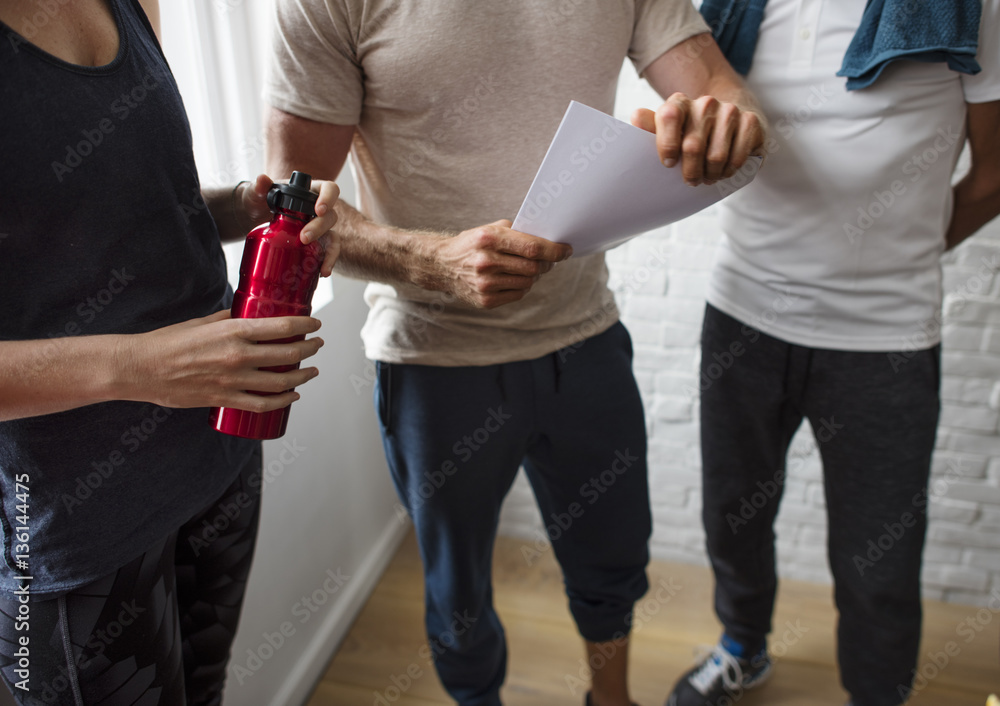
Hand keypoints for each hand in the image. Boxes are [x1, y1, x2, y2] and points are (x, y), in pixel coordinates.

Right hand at [118, 311, 323, 411]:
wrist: (141, 369)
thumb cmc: (170, 342)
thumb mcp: (204, 322)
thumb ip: (230, 318)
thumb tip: (251, 313)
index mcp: (233, 331)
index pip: (282, 326)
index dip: (306, 324)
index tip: (316, 323)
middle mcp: (238, 356)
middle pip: (288, 354)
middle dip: (310, 348)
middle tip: (317, 344)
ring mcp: (233, 380)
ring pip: (281, 381)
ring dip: (303, 376)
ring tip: (312, 370)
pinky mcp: (225, 399)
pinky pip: (263, 404)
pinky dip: (283, 401)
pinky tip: (293, 395)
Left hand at [240, 174, 341, 276]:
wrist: (254, 216)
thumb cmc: (259, 200)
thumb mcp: (256, 193)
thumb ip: (258, 187)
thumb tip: (262, 180)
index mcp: (310, 191)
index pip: (330, 189)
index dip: (329, 198)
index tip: (318, 209)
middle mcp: (319, 209)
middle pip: (330, 216)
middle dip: (320, 228)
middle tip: (304, 238)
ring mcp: (319, 227)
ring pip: (333, 237)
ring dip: (330, 252)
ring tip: (322, 267)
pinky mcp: (316, 243)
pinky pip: (327, 252)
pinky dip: (327, 262)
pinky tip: (322, 273)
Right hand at [426, 220, 572, 308]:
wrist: (441, 266)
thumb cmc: (471, 244)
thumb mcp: (489, 229)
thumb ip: (517, 233)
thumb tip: (548, 240)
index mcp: (489, 239)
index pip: (533, 247)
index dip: (555, 250)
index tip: (566, 250)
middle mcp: (486, 262)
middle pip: (534, 267)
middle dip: (547, 264)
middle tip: (549, 260)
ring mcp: (485, 284)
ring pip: (528, 283)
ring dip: (534, 276)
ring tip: (527, 268)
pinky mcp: (486, 301)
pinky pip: (518, 294)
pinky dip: (522, 287)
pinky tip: (514, 279)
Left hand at [631, 93, 764, 185]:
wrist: (730, 124)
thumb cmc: (691, 134)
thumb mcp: (668, 132)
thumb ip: (651, 127)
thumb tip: (636, 116)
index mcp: (679, 103)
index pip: (669, 117)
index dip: (666, 144)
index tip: (667, 164)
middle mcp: (705, 103)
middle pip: (692, 146)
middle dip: (690, 172)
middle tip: (691, 181)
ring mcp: (730, 110)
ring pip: (716, 156)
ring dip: (711, 174)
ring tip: (708, 177)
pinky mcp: (750, 121)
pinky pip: (737, 156)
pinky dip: (729, 171)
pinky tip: (725, 172)